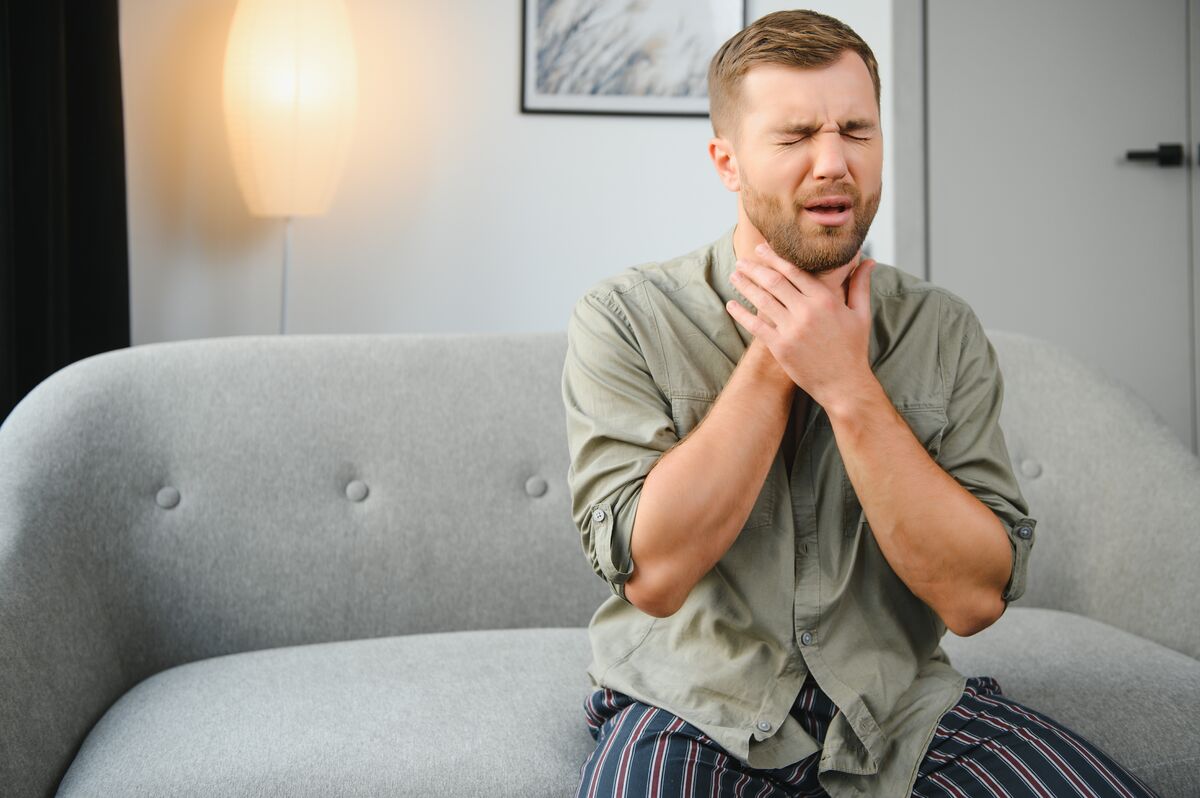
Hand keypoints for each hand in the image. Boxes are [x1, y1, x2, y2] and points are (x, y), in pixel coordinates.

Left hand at [725, 243, 875, 407]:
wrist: (844, 384)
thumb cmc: (853, 349)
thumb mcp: (861, 314)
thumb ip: (860, 285)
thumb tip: (869, 261)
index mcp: (825, 299)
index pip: (794, 271)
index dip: (774, 258)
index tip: (761, 249)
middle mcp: (806, 311)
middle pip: (774, 282)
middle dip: (754, 268)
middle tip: (741, 260)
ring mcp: (792, 329)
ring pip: (762, 300)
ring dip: (745, 285)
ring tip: (734, 275)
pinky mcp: (780, 347)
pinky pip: (756, 326)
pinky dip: (741, 314)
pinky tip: (731, 305)